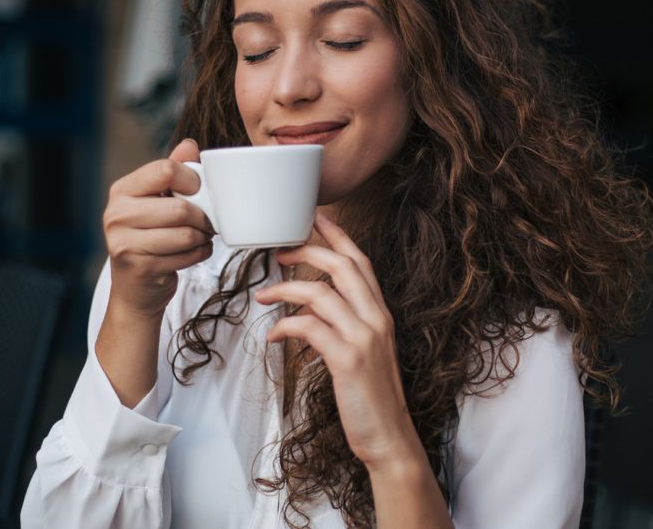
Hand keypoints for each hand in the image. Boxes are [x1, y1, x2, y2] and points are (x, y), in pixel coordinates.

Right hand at [103, 138, 214, 316]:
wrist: (136, 289)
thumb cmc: (151, 238)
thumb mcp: (157, 201)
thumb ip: (173, 172)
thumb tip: (190, 145)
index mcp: (122, 190)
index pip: (165, 170)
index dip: (192, 180)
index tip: (198, 192)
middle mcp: (116, 214)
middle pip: (180, 207)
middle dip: (202, 217)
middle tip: (205, 222)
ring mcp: (124, 243)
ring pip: (186, 233)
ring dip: (202, 237)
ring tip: (199, 237)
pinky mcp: (139, 267)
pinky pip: (186, 255)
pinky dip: (199, 254)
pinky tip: (192, 253)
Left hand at [254, 211, 421, 471]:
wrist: (389, 436)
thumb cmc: (370, 395)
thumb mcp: (362, 351)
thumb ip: (341, 324)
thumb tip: (307, 310)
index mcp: (380, 312)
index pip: (360, 261)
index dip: (337, 235)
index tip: (313, 217)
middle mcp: (376, 318)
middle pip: (341, 265)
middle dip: (306, 250)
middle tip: (277, 252)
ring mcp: (364, 337)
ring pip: (321, 292)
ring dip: (285, 289)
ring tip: (263, 295)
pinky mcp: (348, 359)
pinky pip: (310, 327)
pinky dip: (286, 326)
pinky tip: (274, 336)